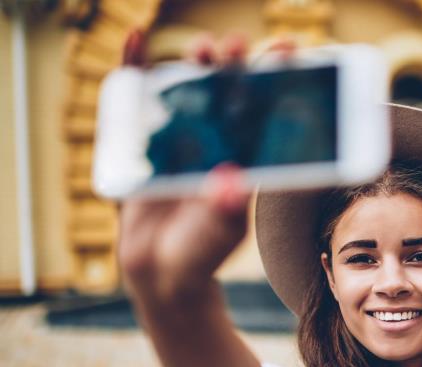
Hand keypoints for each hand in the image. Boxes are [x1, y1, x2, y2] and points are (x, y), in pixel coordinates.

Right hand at [117, 31, 253, 303]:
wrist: (163, 273)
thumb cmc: (202, 254)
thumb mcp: (221, 234)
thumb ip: (224, 214)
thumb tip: (231, 186)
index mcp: (242, 159)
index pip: (261, 111)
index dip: (273, 80)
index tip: (288, 53)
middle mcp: (215, 145)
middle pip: (225, 94)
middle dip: (234, 66)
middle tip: (239, 46)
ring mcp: (179, 142)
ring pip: (187, 92)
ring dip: (195, 66)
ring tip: (204, 48)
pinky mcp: (142, 146)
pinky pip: (137, 102)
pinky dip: (133, 69)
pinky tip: (137, 39)